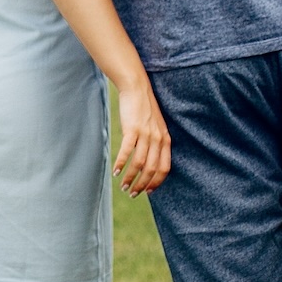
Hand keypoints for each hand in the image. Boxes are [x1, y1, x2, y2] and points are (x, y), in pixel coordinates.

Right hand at [113, 80, 171, 196]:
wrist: (137, 88)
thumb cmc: (144, 108)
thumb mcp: (156, 126)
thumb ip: (156, 142)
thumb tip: (149, 159)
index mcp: (165, 140)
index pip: (164, 168)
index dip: (156, 182)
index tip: (148, 192)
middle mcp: (158, 139)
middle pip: (152, 169)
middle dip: (142, 185)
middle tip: (132, 193)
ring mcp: (146, 134)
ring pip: (139, 163)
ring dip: (130, 178)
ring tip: (122, 186)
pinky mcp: (132, 129)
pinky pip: (127, 152)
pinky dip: (121, 164)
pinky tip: (115, 171)